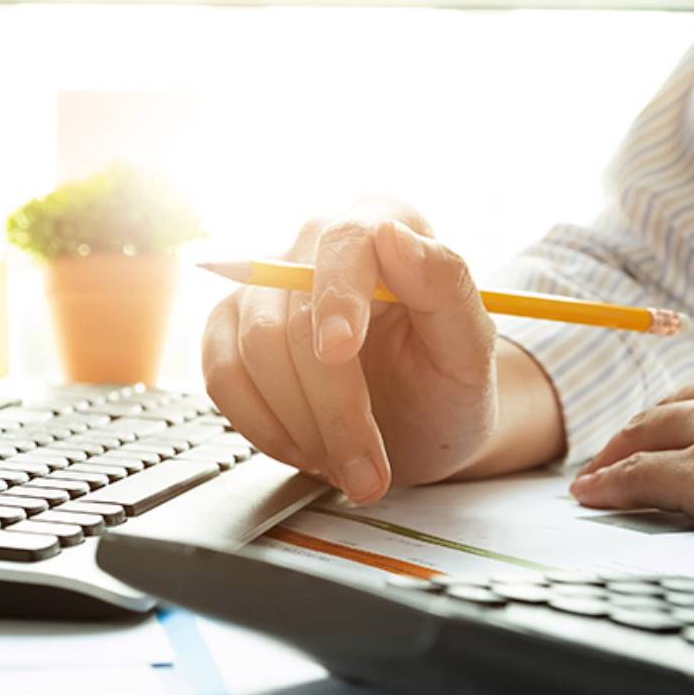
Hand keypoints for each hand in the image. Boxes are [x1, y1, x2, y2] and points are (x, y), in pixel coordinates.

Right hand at [201, 198, 498, 502]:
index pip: (346, 241)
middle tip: (369, 472)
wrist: (419, 425)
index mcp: (385, 222)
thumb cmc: (448, 385)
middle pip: (294, 315)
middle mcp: (316, 243)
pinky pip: (222, 376)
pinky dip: (262, 427)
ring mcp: (266, 286)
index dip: (338, 296)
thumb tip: (392, 235)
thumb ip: (446, 288)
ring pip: (253, 351)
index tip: (340, 351)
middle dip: (332, 406)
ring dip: (300, 427)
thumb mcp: (471, 351)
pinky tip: (307, 449)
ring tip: (348, 465)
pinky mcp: (230, 329)